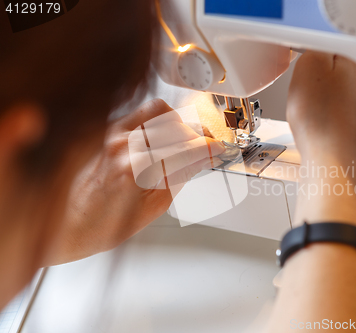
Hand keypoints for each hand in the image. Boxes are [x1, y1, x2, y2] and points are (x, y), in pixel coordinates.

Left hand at [44, 99, 224, 265]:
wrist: (67, 223)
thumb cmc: (103, 224)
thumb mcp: (154, 206)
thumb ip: (180, 175)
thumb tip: (200, 158)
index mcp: (136, 167)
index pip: (185, 146)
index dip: (207, 147)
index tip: (217, 149)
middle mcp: (122, 144)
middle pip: (175, 122)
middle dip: (195, 136)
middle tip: (203, 149)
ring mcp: (111, 134)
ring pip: (158, 110)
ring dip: (177, 124)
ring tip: (182, 145)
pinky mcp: (105, 131)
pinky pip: (140, 114)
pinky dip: (158, 123)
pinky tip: (162, 142)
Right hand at [286, 52, 355, 225]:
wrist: (332, 163)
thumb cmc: (320, 121)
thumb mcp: (307, 68)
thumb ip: (314, 48)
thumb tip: (317, 46)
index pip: (332, 48)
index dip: (312, 58)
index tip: (303, 69)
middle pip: (338, 72)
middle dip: (319, 79)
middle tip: (305, 91)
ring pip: (340, 95)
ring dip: (324, 100)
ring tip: (311, 111)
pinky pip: (343, 117)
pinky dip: (330, 119)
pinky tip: (320, 126)